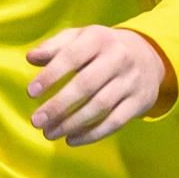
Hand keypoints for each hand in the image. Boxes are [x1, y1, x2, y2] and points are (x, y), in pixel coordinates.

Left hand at [26, 25, 171, 145]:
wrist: (148, 54)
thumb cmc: (100, 48)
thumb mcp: (79, 38)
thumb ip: (53, 47)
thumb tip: (31, 58)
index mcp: (98, 39)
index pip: (71, 57)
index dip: (50, 75)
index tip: (30, 93)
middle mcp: (118, 58)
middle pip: (86, 85)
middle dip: (58, 106)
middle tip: (36, 121)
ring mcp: (131, 81)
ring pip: (100, 107)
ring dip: (72, 124)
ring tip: (49, 133)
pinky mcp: (140, 102)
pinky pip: (115, 122)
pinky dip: (92, 134)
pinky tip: (71, 139)